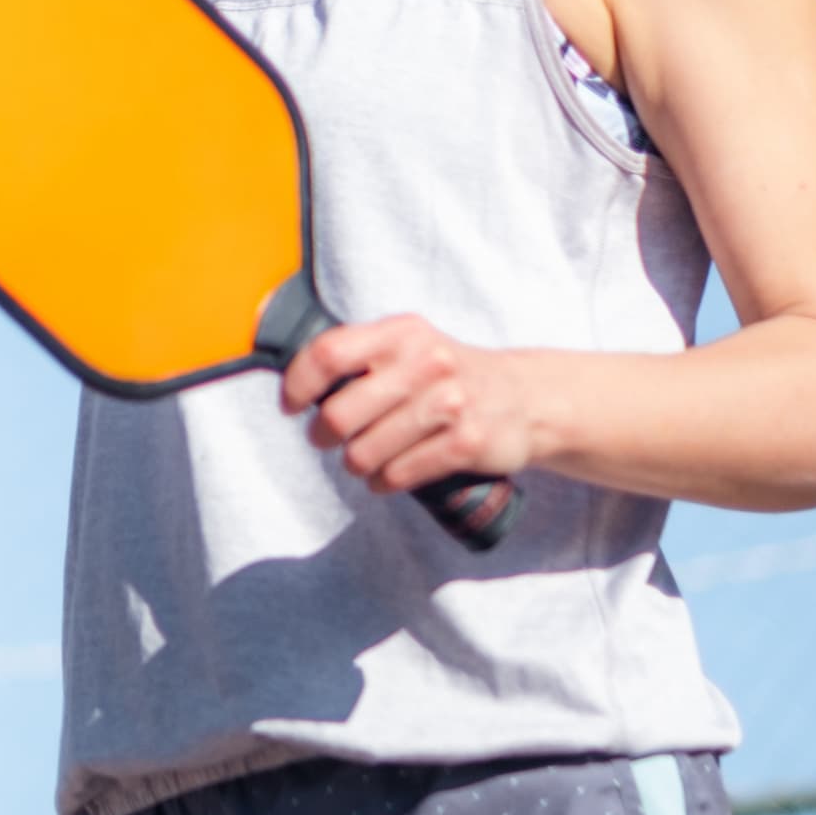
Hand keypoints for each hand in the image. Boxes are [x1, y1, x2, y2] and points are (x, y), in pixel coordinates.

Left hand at [279, 315, 544, 497]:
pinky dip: (384, 482)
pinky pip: (400, 473)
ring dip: (356, 463)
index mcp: (401, 333)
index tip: (290, 405)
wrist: (525, 398)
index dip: (298, 383)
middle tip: (327, 440)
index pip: (329, 353)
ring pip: (365, 451)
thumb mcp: (409, 346)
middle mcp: (426, 362)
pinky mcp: (467, 443)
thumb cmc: (447, 374)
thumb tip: (295, 381)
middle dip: (323, 435)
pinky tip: (386, 477)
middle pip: (339, 412)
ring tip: (361, 461)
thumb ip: (359, 353)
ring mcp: (449, 403)